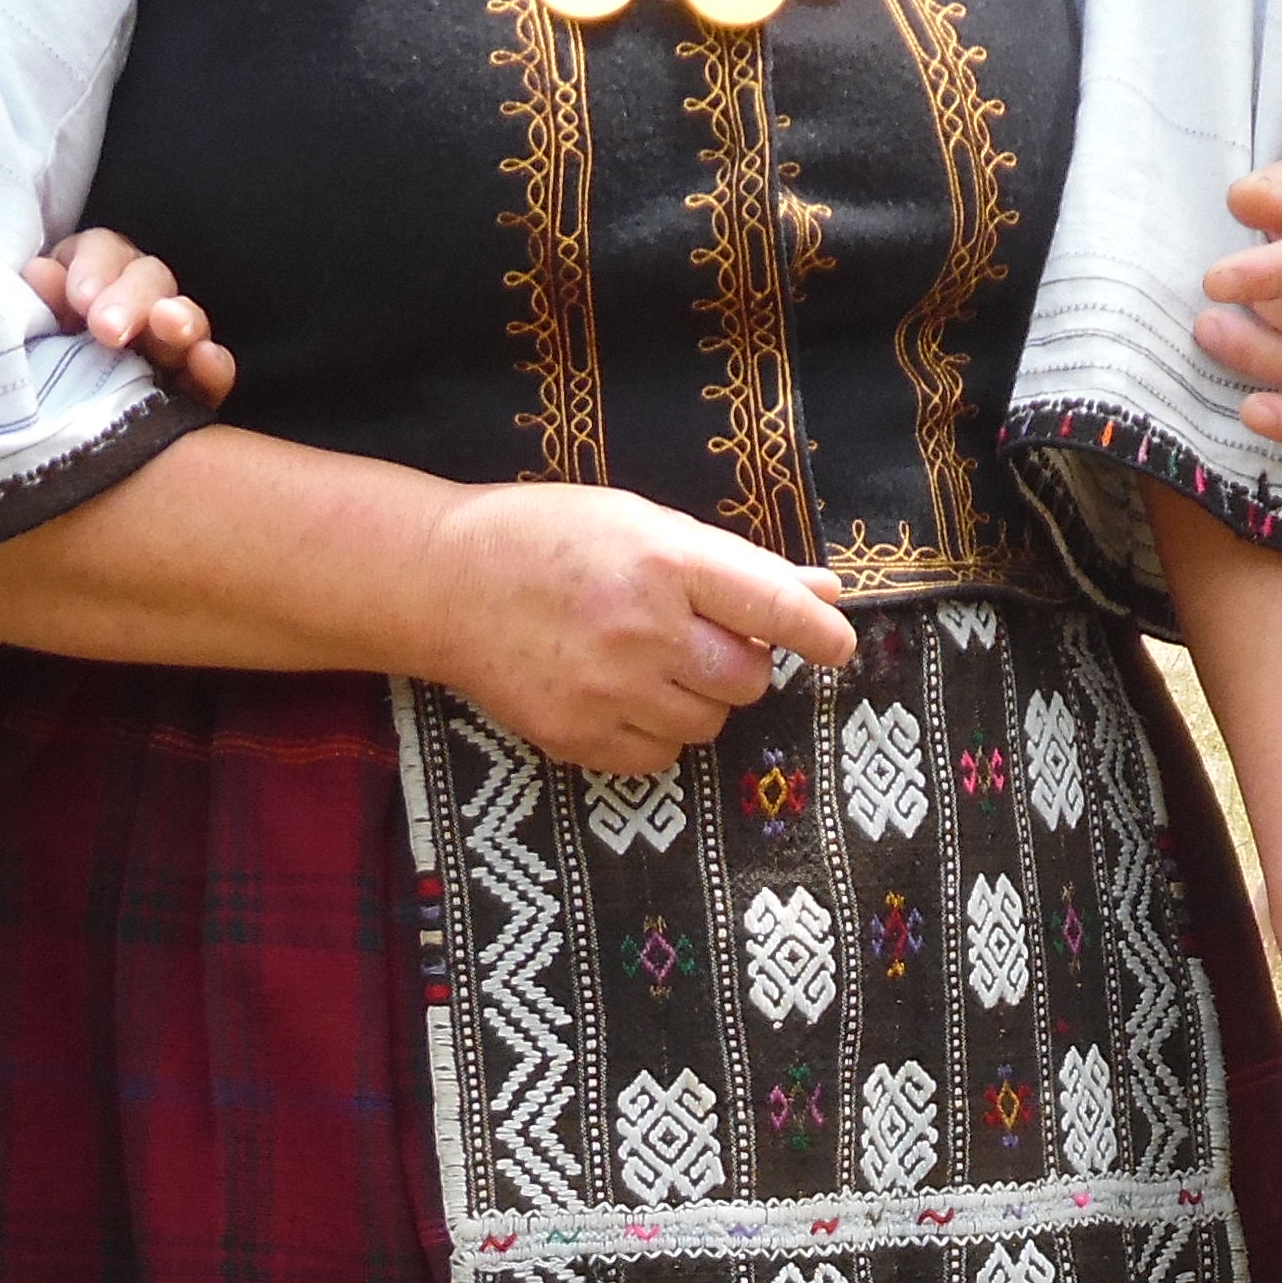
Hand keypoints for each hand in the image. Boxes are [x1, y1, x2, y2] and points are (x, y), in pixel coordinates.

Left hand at [25, 227, 239, 406]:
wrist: (57, 447)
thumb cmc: (41, 376)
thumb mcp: (36, 336)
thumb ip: (42, 305)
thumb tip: (41, 272)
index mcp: (94, 283)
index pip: (105, 252)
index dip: (95, 266)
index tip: (81, 298)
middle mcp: (137, 306)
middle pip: (149, 279)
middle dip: (131, 298)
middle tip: (108, 329)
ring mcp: (171, 348)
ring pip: (186, 319)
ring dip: (179, 318)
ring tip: (169, 323)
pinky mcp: (196, 391)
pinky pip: (214, 373)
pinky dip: (213, 364)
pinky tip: (206, 358)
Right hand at [398, 483, 858, 768]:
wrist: (443, 582)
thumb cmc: (552, 540)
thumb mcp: (643, 525)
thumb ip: (737, 566)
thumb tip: (826, 593)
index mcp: (663, 562)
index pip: (771, 608)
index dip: (816, 633)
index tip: (838, 645)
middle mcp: (641, 629)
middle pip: (748, 679)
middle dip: (739, 664)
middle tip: (698, 640)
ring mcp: (607, 690)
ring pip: (710, 723)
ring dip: (698, 699)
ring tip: (649, 662)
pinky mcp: (577, 737)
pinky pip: (662, 757)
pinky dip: (658, 733)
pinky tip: (621, 694)